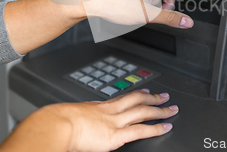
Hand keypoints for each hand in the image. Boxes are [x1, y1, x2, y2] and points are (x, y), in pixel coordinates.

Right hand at [0, 90, 177, 151]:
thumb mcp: (71, 116)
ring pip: (143, 111)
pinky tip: (165, 127)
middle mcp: (109, 111)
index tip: (144, 92)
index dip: (135, 95)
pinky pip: (140, 130)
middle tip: (165, 96)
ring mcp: (114, 121)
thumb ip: (81, 119)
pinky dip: (155, 128)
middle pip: (136, 100)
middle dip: (152, 97)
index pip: (122, 99)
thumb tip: (79, 126)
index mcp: (98, 106)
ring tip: (171, 109)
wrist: (55, 125)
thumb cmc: (56, 122)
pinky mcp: (116, 135)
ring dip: (159, 109)